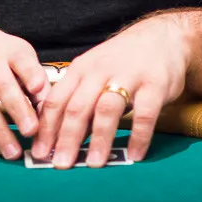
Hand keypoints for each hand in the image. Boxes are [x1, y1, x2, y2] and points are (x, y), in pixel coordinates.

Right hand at [0, 12, 49, 160]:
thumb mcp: (18, 53)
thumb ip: (35, 77)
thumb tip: (50, 107)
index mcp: (9, 51)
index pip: (21, 59)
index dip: (30, 73)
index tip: (38, 87)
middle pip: (3, 86)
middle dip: (18, 109)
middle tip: (31, 130)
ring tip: (14, 152)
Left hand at [31, 13, 187, 168]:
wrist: (162, 37)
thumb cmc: (122, 60)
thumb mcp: (93, 71)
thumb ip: (77, 98)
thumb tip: (55, 136)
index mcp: (81, 69)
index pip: (56, 100)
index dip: (46, 128)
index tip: (39, 153)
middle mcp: (101, 71)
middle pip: (78, 106)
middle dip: (67, 137)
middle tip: (60, 164)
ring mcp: (129, 76)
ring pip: (107, 109)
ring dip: (99, 138)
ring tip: (93, 163)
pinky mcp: (155, 84)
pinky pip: (145, 114)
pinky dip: (138, 136)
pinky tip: (134, 155)